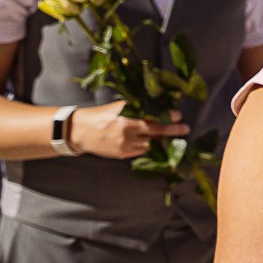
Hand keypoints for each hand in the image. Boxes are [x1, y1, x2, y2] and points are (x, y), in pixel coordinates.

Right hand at [70, 103, 188, 160]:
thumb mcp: (117, 108)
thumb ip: (136, 109)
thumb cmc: (98, 115)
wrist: (78, 132)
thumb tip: (157, 108)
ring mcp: (124, 147)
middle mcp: (127, 135)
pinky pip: (140, 151)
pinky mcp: (121, 155)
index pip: (153, 121)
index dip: (167, 119)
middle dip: (172, 132)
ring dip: (160, 140)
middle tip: (184, 129)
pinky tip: (152, 141)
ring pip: (149, 145)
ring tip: (169, 136)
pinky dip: (147, 146)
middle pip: (155, 134)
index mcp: (126, 121)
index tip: (178, 116)